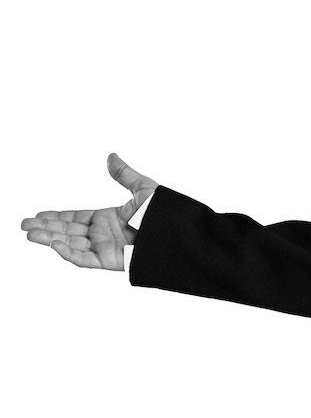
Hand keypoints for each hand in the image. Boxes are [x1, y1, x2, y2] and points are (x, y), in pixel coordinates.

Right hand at [22, 153, 156, 270]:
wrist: (179, 234)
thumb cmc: (166, 213)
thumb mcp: (144, 189)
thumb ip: (124, 175)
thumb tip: (111, 156)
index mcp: (109, 218)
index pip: (76, 218)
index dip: (56, 216)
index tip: (38, 214)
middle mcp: (104, 234)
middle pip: (68, 231)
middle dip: (45, 228)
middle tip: (23, 224)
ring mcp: (106, 248)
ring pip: (71, 244)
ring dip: (50, 239)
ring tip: (29, 234)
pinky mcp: (110, 261)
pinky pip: (84, 259)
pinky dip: (68, 253)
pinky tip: (54, 244)